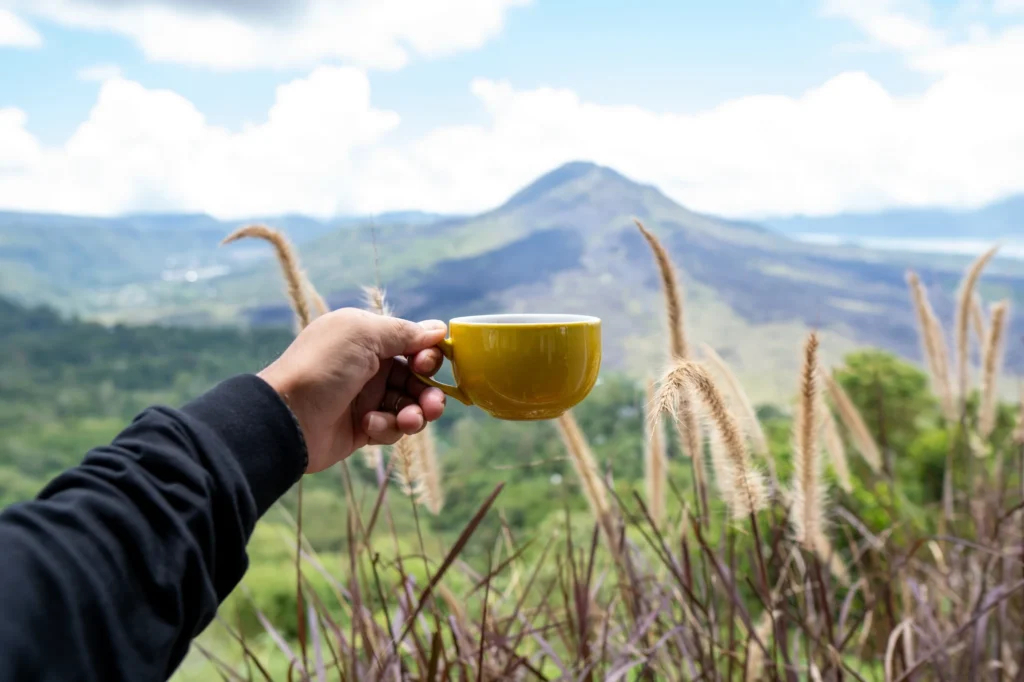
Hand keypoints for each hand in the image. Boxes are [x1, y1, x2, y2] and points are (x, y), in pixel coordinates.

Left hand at [257, 309, 448, 472]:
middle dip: (429, 391)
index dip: (427, 354)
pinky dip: (387, 427)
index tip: (426, 365)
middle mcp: (368, 366)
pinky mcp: (363, 427)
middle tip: (433, 405)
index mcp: (367, 338)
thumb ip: (403, 332)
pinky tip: (370, 425)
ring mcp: (366, 398)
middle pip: (417, 378)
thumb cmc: (322, 367)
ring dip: (415, 414)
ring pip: (410, 405)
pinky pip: (392, 427)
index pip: (412, 343)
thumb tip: (439, 330)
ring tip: (409, 421)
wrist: (287, 417)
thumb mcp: (362, 334)